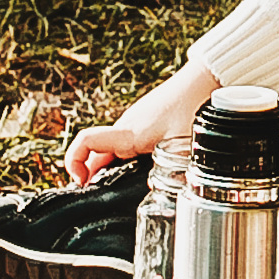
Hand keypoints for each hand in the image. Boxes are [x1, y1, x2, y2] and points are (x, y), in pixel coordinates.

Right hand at [65, 58, 218, 185]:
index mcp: (128, 133)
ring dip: (107, 168)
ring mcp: (134, 124)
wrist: (204, 80)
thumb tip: (166, 196)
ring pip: (109, 149)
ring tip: (118, 191)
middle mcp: (125, 127)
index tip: (81, 183)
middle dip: (90, 175)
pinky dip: (121, 160)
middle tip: (100, 198)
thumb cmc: (193, 106)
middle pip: (94, 152)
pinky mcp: (144, 123)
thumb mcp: (184, 146)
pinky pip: (123, 144)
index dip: (73, 163)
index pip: (85, 143)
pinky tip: (140, 172)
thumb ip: (174, 172)